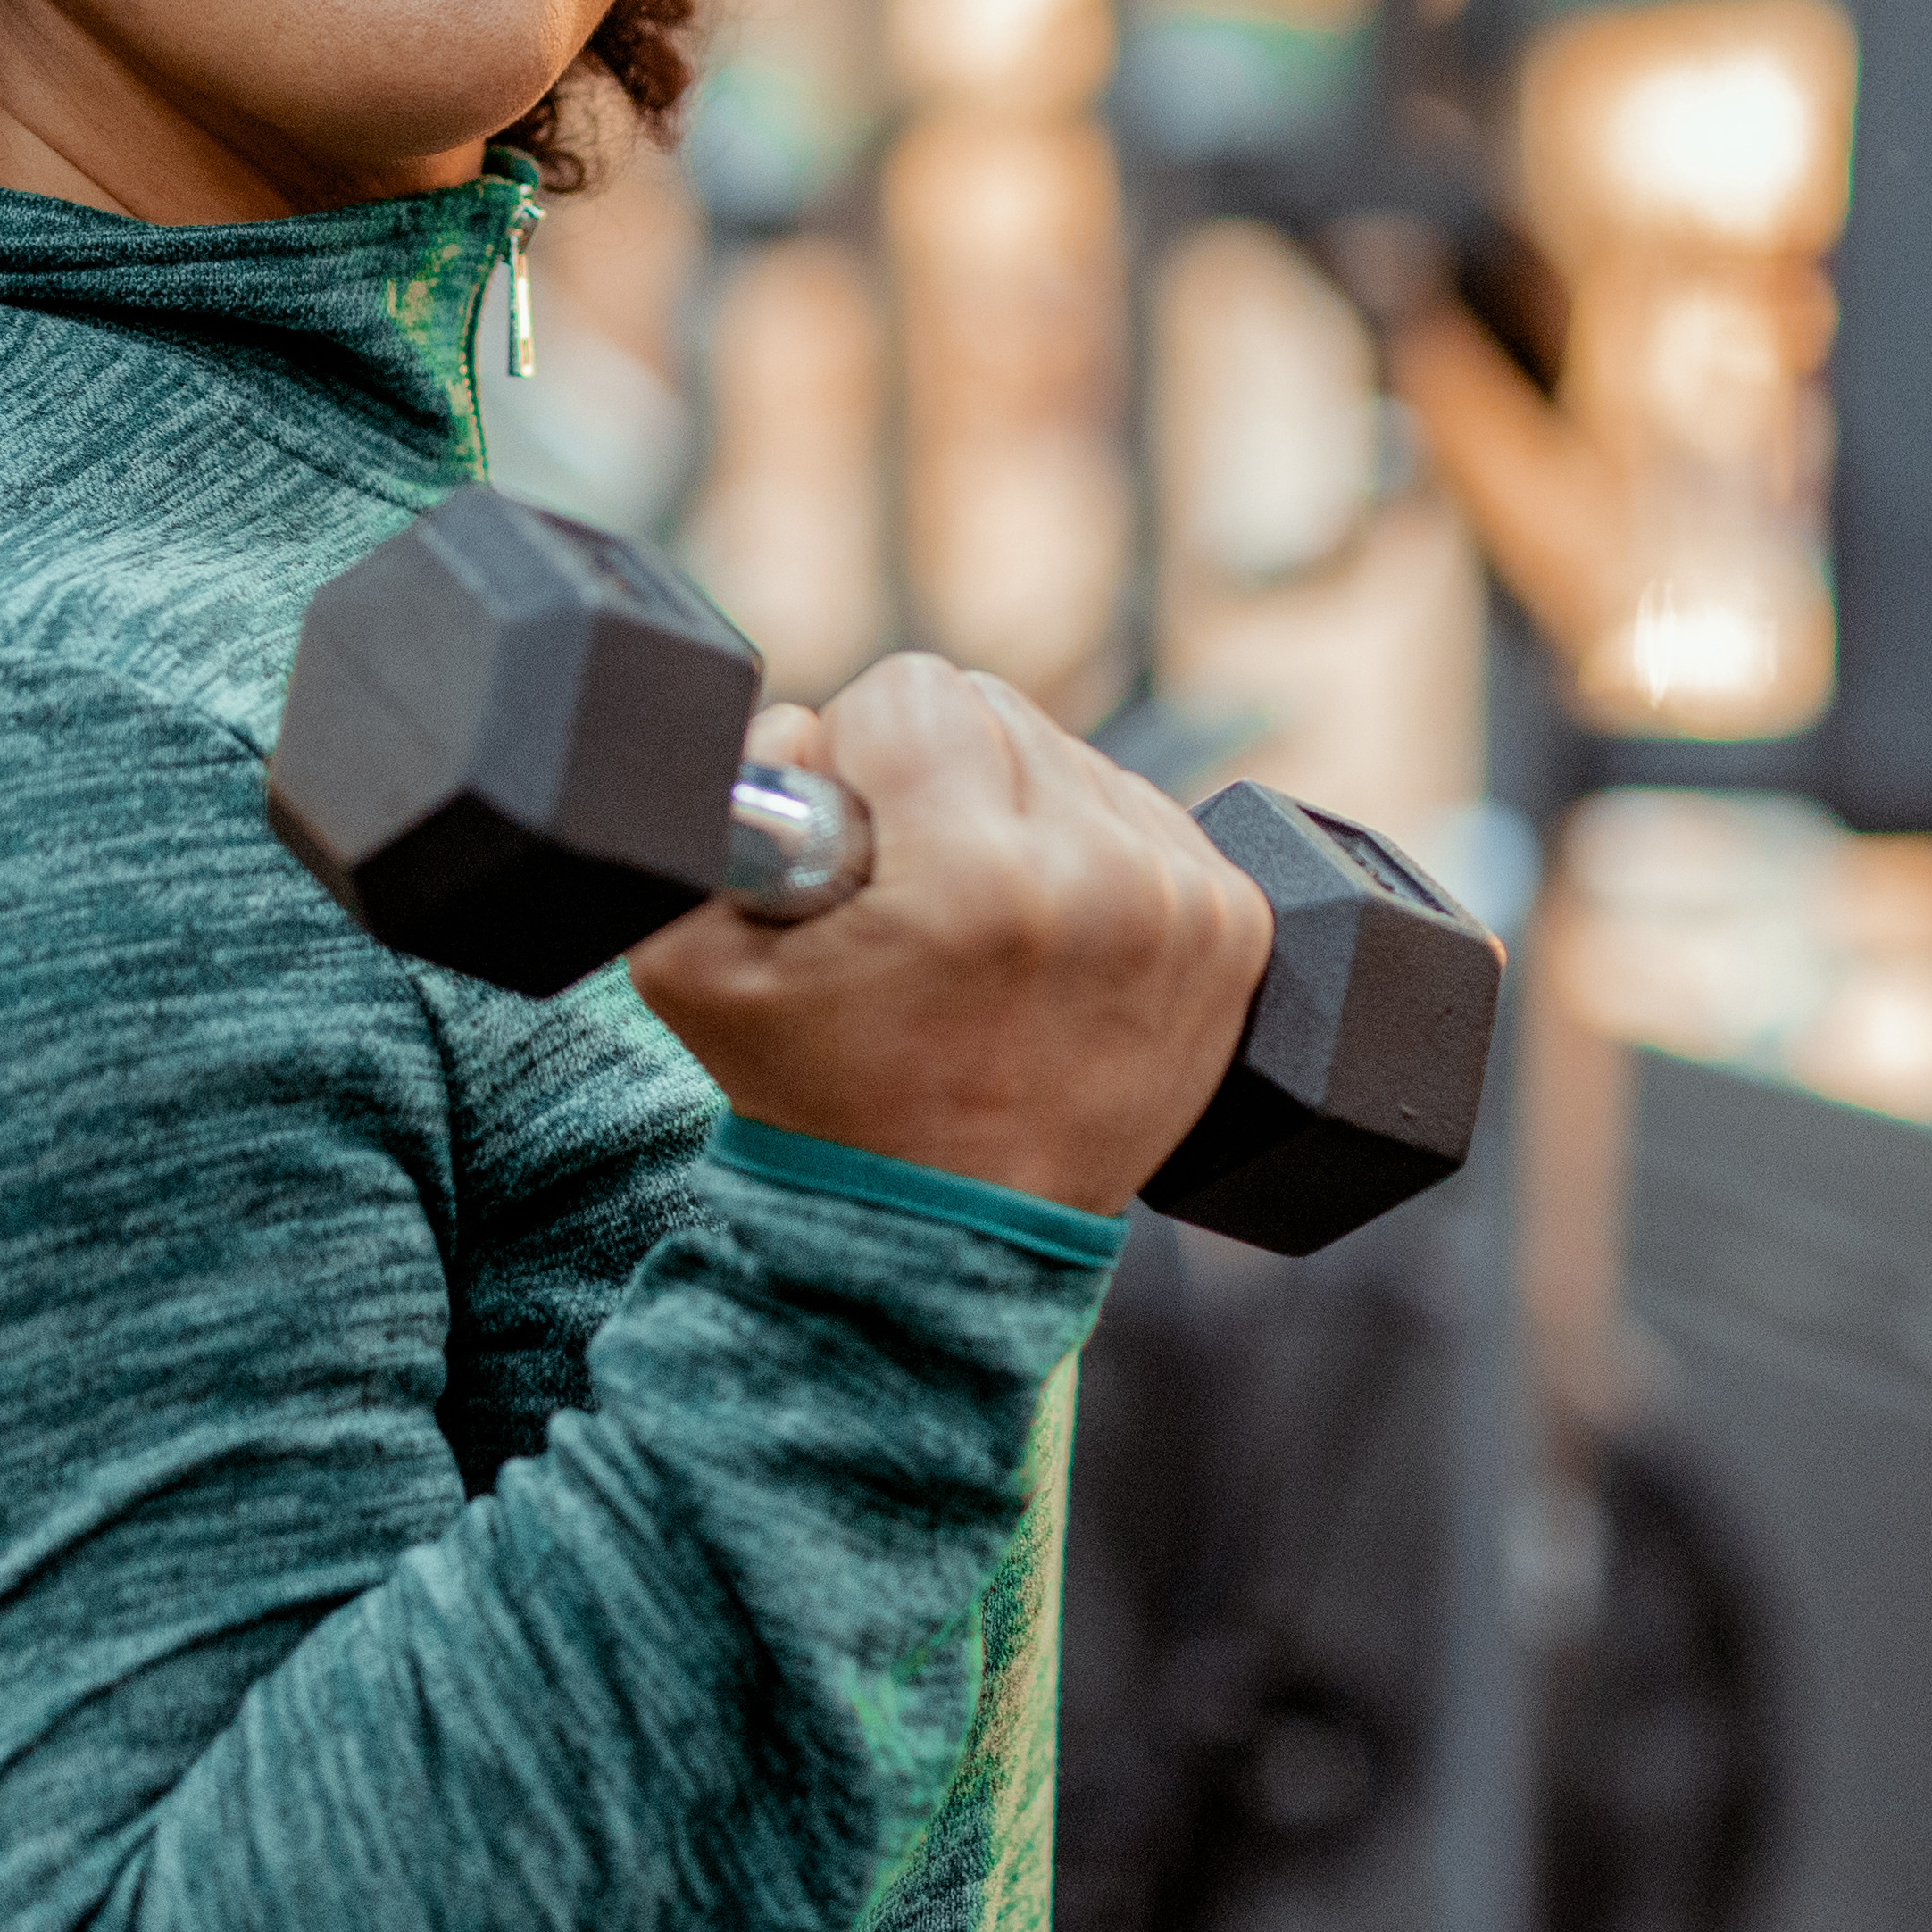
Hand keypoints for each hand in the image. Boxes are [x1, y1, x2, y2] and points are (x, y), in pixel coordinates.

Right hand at [626, 654, 1267, 1220]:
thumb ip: (719, 800)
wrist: (955, 1240)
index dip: (858, 756)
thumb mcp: (696, 962)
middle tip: (915, 897)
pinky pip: (1143, 818)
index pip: (912, 690)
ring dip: (1021, 818)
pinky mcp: (1234, 926)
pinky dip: (1093, 859)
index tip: (857, 844)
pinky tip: (1054, 943)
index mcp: (975, 879)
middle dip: (940, 782)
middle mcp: (1101, 877)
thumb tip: (798, 731)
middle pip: (997, 710)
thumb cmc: (825, 1107)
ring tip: (987, 933)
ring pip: (1073, 759)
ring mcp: (1184, 904)